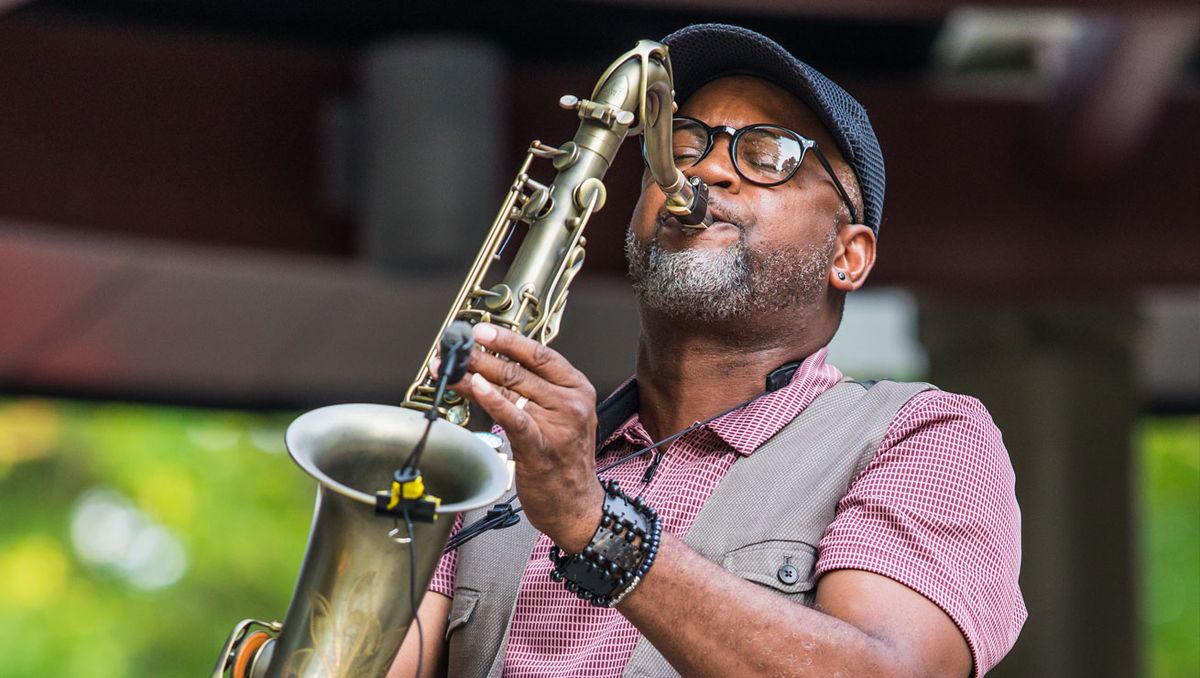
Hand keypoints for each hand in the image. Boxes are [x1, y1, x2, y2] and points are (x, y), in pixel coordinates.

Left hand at [431, 323, 603, 551]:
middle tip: (456, 348)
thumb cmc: (565, 462)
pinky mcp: (541, 447)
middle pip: (519, 370)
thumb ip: (536, 392)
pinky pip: (513, 417)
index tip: (481, 331)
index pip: (540, 354)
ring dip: (474, 376)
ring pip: (510, 390)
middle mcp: (571, 402)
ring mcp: (558, 425)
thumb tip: (494, 368)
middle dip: (481, 357)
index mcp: (577, 388)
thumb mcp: (561, 418)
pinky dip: (492, 400)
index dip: (507, 340)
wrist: (577, 506)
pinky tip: (475, 388)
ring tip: (451, 368)